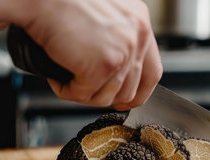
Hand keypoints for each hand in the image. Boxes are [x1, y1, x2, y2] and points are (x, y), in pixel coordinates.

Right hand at [19, 0, 161, 109]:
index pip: (152, 72)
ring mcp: (121, 53)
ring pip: (106, 96)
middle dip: (104, 96)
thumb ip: (119, 38)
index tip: (125, 100)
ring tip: (67, 78)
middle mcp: (137, 36)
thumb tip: (119, 73)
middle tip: (85, 88)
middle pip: (130, 90)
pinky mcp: (101, 67)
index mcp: (139, 22)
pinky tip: (57, 78)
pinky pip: (83, 95)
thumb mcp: (105, 14)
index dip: (138, 92)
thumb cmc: (62, 0)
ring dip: (83, 93)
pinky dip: (65, 91)